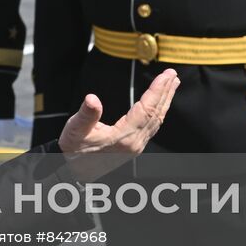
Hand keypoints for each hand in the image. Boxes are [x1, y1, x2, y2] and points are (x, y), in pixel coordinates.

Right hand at [60, 68, 177, 180]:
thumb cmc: (74, 150)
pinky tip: (159, 104)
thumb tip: (92, 99)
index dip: (157, 91)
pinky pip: (152, 126)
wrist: (74, 171)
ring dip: (164, 101)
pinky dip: (158, 111)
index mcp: (123, 137)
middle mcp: (134, 143)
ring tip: (171, 85)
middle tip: (172, 74)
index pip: (146, 110)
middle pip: (155, 114)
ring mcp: (136, 146)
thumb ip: (86, 114)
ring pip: (156, 120)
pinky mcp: (134, 147)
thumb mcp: (75, 130)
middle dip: (165, 92)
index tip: (165, 76)